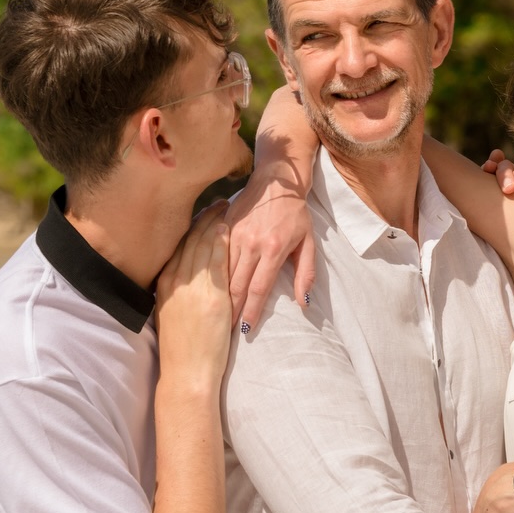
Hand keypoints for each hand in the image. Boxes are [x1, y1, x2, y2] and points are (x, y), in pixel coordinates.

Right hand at [156, 200, 233, 391]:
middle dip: (203, 218)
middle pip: (189, 241)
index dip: (190, 228)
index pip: (178, 247)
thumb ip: (178, 294)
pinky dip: (220, 242)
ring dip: (214, 223)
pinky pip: (215, 262)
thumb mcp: (172, 315)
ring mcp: (192, 288)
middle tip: (217, 202)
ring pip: (202, 246)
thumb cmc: (183, 351)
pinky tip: (227, 228)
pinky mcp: (211, 297)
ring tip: (225, 207)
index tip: (200, 213)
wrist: (188, 374)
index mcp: (165, 285)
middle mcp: (175, 282)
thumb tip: (184, 281)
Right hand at [225, 167, 316, 330]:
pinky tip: (206, 289)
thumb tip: (304, 303)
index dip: (251, 311)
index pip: (259, 288)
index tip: (246, 329)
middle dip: (231, 310)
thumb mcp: (308, 243)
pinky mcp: (224, 228)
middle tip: (224, 330)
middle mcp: (251, 243)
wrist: (276, 182)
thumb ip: (306, 273)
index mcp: (274, 249)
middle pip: (236, 285)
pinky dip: (211, 275)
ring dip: (219, 295)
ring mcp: (235, 235)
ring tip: (214, 315)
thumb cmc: (295, 214)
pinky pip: (214, 256)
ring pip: (222, 273)